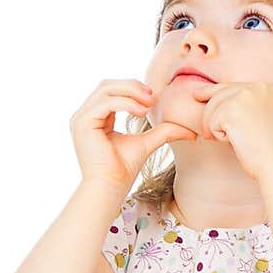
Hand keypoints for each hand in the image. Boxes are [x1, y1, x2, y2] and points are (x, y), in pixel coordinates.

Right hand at [71, 78, 195, 190]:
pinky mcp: (82, 123)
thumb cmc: (123, 170)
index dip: (133, 88)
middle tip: (153, 96)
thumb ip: (164, 132)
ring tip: (149, 103)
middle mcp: (85, 115)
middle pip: (107, 85)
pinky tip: (141, 112)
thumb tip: (191, 132)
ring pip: (106, 89)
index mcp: (96, 118)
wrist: (110, 188)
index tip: (153, 97)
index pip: (112, 91)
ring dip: (131, 92)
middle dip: (132, 86)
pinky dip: (126, 103)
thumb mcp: (147, 143)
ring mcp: (81, 118)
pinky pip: (106, 103)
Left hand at [190, 80, 272, 182]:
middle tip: (217, 137)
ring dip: (216, 129)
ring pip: (211, 109)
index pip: (232, 86)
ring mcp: (244, 96)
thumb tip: (216, 99)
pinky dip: (219, 137)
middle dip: (211, 116)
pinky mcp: (231, 110)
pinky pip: (211, 123)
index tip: (197, 95)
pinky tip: (237, 143)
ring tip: (237, 141)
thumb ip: (247, 107)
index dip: (213, 95)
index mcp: (267, 88)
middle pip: (217, 94)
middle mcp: (256, 87)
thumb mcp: (265, 120)